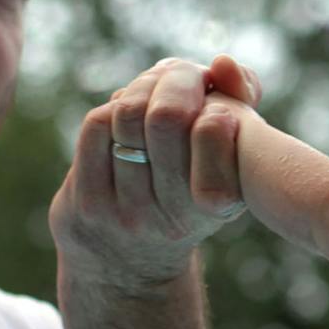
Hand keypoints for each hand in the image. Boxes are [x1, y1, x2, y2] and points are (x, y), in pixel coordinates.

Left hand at [49, 54, 261, 291]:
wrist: (129, 264)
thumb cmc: (192, 182)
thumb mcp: (229, 148)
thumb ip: (241, 94)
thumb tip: (221, 63)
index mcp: (221, 203)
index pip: (215, 126)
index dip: (207, 93)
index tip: (207, 88)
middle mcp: (176, 216)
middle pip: (167, 115)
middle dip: (170, 82)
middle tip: (174, 78)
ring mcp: (128, 214)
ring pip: (128, 115)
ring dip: (138, 92)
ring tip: (149, 93)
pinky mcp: (87, 206)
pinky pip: (98, 127)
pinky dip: (111, 110)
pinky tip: (122, 118)